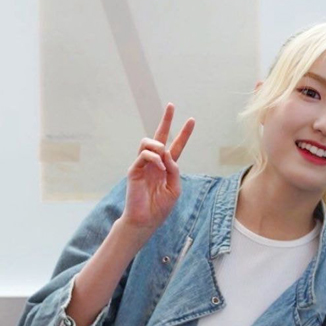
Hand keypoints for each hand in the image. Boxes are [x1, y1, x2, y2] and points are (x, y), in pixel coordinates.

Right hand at [121, 103, 194, 233]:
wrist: (146, 220)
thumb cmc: (160, 207)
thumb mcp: (175, 188)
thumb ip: (174, 169)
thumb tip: (167, 152)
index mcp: (167, 167)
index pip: (176, 146)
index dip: (184, 133)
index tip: (192, 120)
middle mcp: (155, 163)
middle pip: (159, 136)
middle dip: (166, 120)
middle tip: (171, 105)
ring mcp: (143, 165)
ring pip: (148, 142)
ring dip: (159, 146)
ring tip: (164, 155)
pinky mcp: (134, 169)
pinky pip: (144, 155)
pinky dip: (154, 158)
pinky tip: (159, 165)